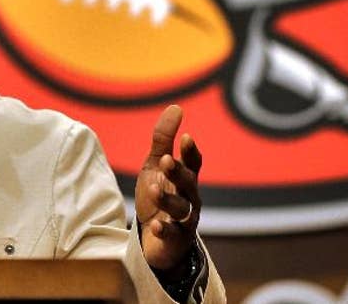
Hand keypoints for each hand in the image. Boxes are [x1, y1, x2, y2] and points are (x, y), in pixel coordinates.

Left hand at [135, 104, 202, 272]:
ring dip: (168, 199)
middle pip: (189, 184)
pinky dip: (164, 229)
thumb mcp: (155, 166)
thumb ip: (163, 139)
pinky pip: (173, 235)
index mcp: (185, 178)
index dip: (191, 151)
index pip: (194, 163)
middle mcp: (190, 198)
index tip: (186, 137)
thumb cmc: (158, 195)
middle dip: (178, 172)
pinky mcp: (176, 240)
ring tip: (155, 190)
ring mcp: (185, 220)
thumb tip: (176, 107)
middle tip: (166, 160)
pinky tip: (155, 225)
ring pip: (182, 209)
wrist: (153, 237)